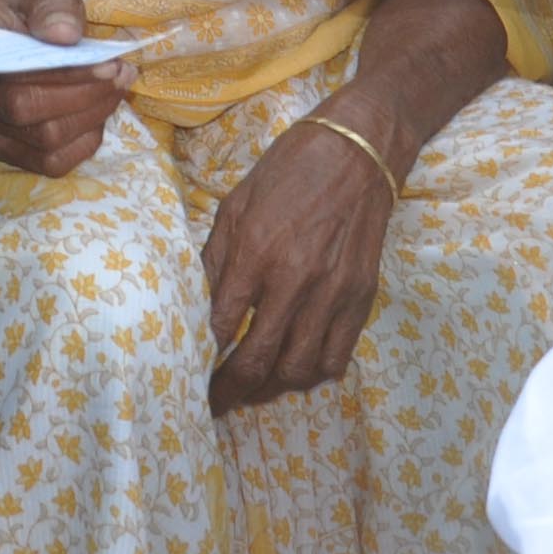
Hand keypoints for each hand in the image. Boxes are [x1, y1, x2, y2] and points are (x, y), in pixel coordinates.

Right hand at [0, 0, 127, 178]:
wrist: (8, 37)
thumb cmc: (29, 13)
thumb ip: (54, 3)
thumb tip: (64, 35)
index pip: (13, 66)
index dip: (65, 70)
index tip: (109, 62)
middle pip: (25, 107)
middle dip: (84, 93)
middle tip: (120, 72)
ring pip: (42, 139)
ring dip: (92, 114)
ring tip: (117, 86)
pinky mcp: (5, 152)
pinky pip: (51, 162)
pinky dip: (85, 140)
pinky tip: (98, 113)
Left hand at [197, 109, 397, 413]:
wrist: (359, 150)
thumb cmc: (290, 168)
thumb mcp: (237, 203)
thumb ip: (216, 258)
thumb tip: (197, 305)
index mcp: (258, 250)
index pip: (222, 326)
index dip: (203, 360)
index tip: (190, 374)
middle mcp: (296, 279)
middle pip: (258, 359)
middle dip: (231, 391)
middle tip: (216, 403)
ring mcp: (333, 292)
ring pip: (298, 369)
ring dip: (270, 389)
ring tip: (252, 390)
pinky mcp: (362, 297)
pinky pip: (336, 357)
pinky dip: (312, 374)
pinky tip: (294, 369)